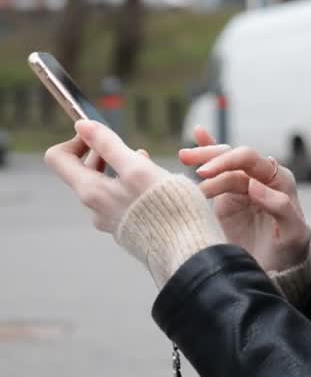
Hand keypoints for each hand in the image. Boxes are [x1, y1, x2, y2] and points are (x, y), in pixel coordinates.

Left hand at [45, 120, 168, 234]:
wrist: (187, 250)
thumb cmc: (165, 207)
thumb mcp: (136, 168)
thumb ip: (108, 145)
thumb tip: (82, 125)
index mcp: (91, 191)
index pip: (58, 158)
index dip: (76, 140)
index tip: (100, 133)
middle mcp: (94, 207)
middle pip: (82, 168)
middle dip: (104, 151)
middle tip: (131, 149)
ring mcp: (110, 218)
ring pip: (104, 181)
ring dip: (121, 165)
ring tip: (147, 164)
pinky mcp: (126, 225)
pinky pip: (119, 196)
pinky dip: (131, 182)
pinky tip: (154, 183)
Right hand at [178, 126, 310, 272]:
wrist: (279, 274)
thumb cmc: (291, 252)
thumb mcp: (293, 233)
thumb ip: (279, 206)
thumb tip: (254, 184)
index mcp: (279, 180)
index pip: (250, 160)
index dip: (228, 162)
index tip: (206, 175)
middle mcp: (261, 178)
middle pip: (234, 157)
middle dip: (213, 159)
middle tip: (193, 168)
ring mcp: (244, 187)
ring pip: (223, 164)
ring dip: (204, 158)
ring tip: (184, 156)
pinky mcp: (230, 198)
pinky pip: (218, 172)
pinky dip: (208, 152)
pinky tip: (198, 135)